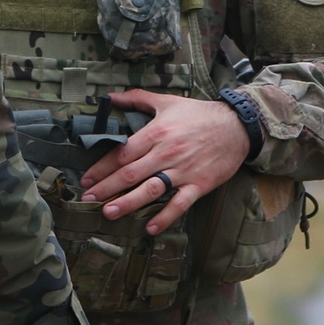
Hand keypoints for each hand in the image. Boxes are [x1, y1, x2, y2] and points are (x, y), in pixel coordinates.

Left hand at [80, 89, 249, 234]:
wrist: (237, 126)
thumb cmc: (199, 114)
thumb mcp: (166, 101)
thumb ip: (136, 98)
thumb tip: (110, 96)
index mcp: (156, 133)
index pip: (122, 153)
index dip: (102, 167)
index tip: (86, 179)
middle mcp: (166, 153)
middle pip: (130, 173)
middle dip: (106, 187)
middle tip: (88, 199)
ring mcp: (183, 170)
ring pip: (151, 189)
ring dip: (128, 203)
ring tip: (109, 212)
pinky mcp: (199, 184)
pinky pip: (180, 204)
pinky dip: (165, 217)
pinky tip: (150, 227)